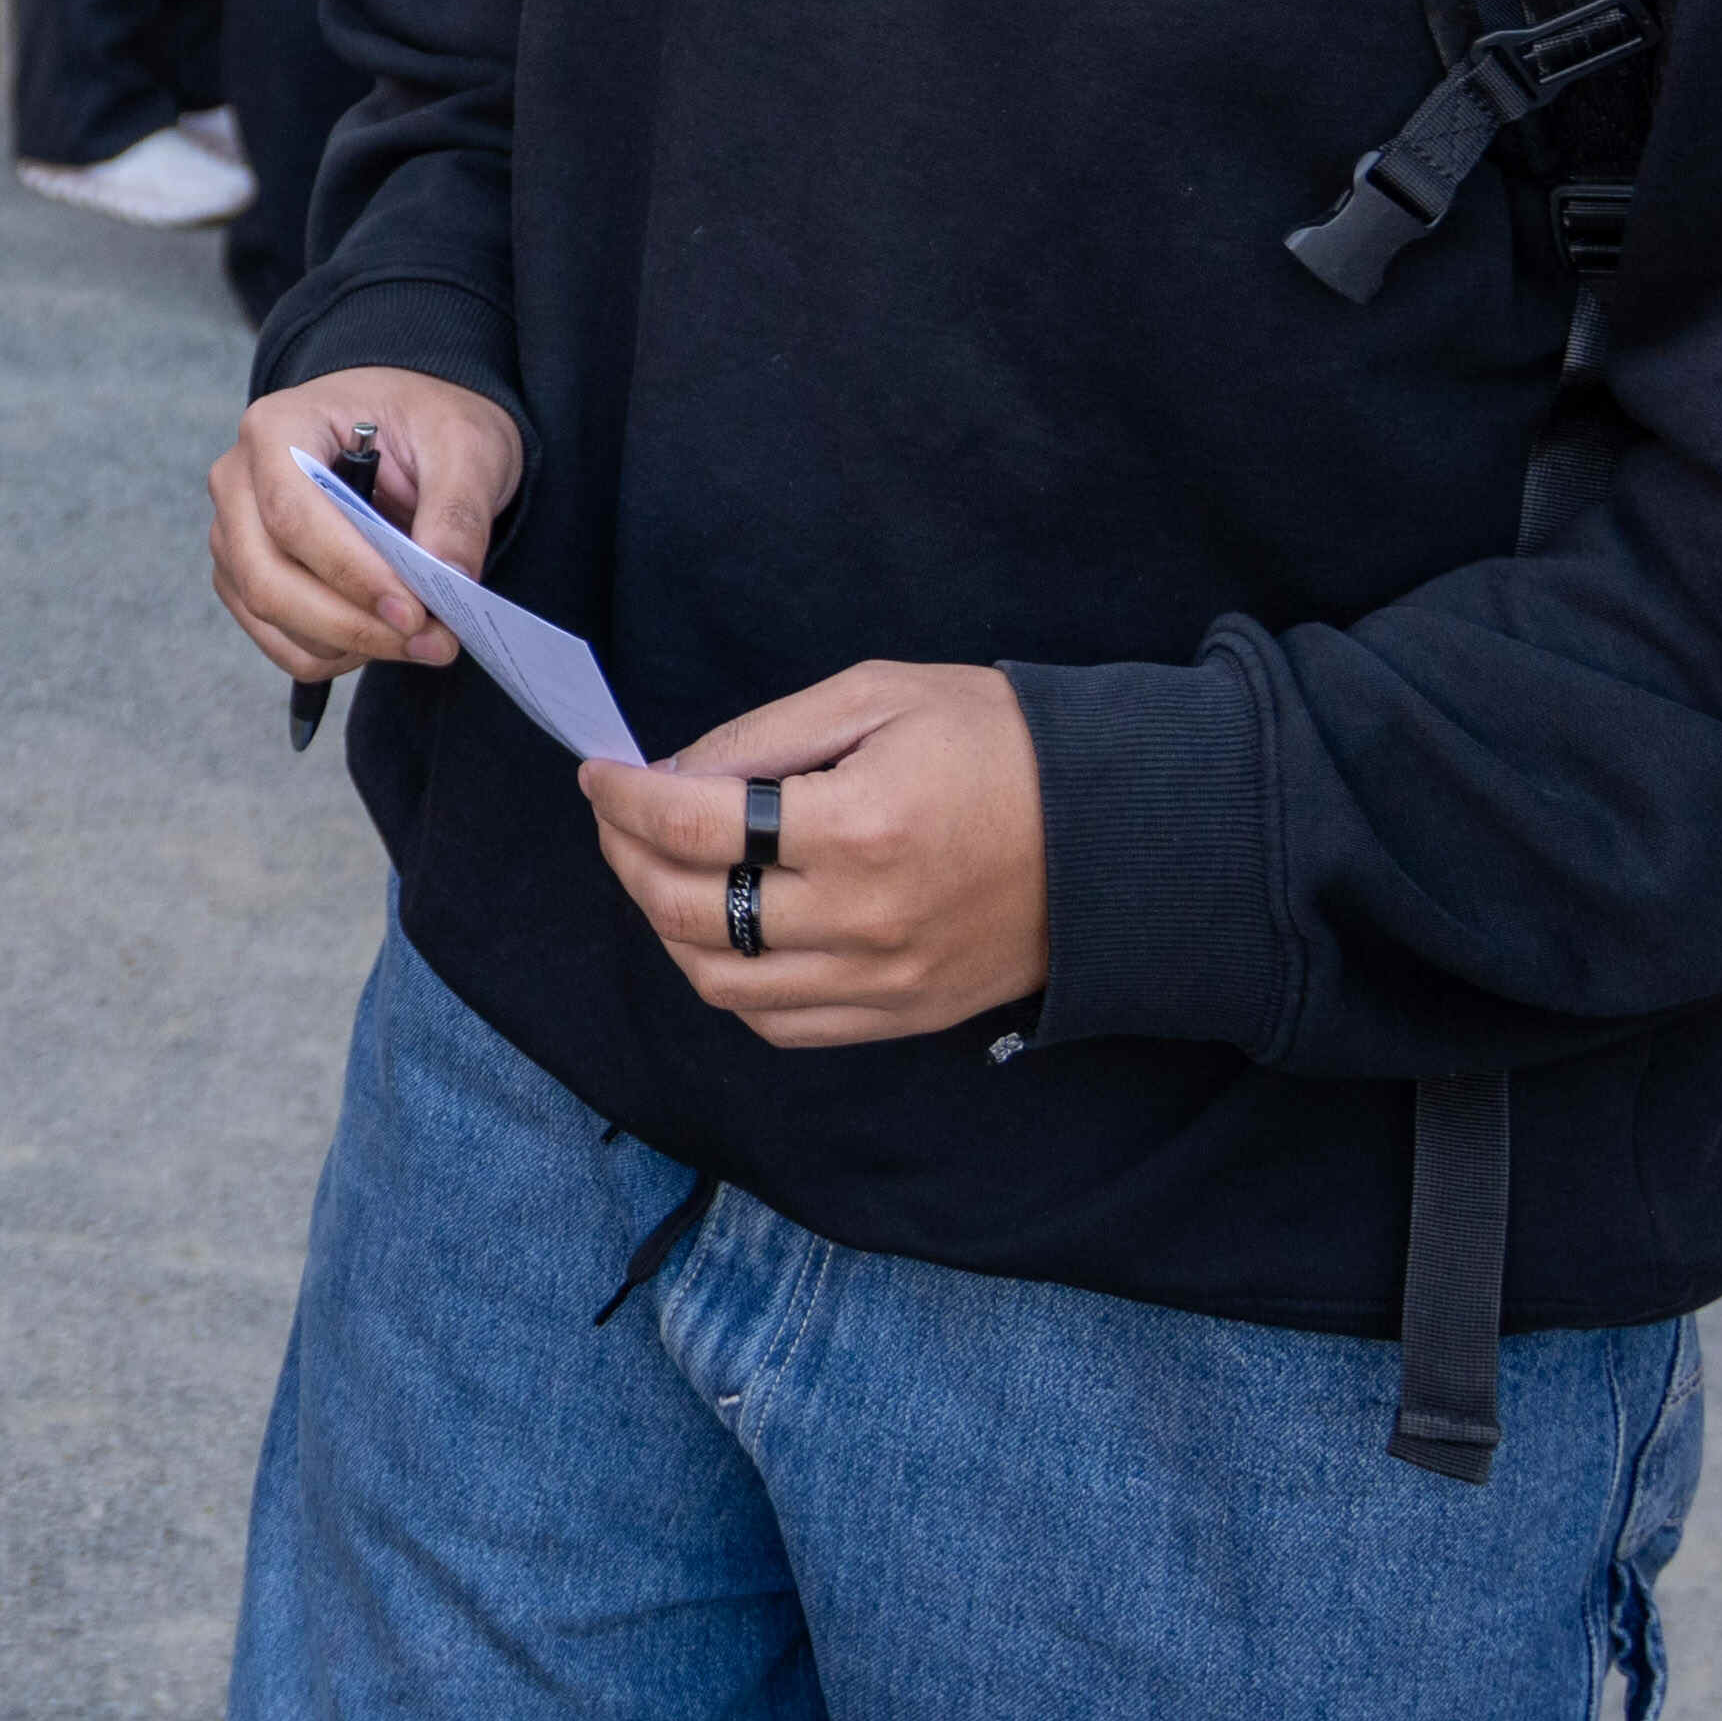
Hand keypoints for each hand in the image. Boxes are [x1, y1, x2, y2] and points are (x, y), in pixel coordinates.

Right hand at [209, 367, 526, 688]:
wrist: (405, 427)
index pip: (292, 513)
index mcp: (278, 428)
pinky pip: (275, 639)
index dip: (350, 572)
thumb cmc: (424, 422)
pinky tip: (381, 635)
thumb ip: (457, 511)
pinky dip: (330, 654)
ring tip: (422, 639)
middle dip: (351, 624)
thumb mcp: (465, 446)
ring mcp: (234, 533)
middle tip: (431, 643)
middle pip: (267, 576)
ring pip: (269, 615)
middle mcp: (238, 481)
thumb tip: (449, 580)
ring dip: (348, 645)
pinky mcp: (244, 577)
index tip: (413, 612)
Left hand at [586, 662, 1042, 1049]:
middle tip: (616, 820)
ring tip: (656, 874)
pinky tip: (717, 933)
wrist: (1122, 833)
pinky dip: (726, 984)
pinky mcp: (902, 1016)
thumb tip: (672, 772)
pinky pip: (779, 1024)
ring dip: (664, 927)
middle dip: (626, 858)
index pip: (692, 825)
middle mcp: (862, 917)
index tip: (599, 774)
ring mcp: (881, 980)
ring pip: (719, 981)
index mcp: (857, 826)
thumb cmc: (1003, 744)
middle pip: (689, 909)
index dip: (624, 798)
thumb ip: (766, 735)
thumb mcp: (881, 696)